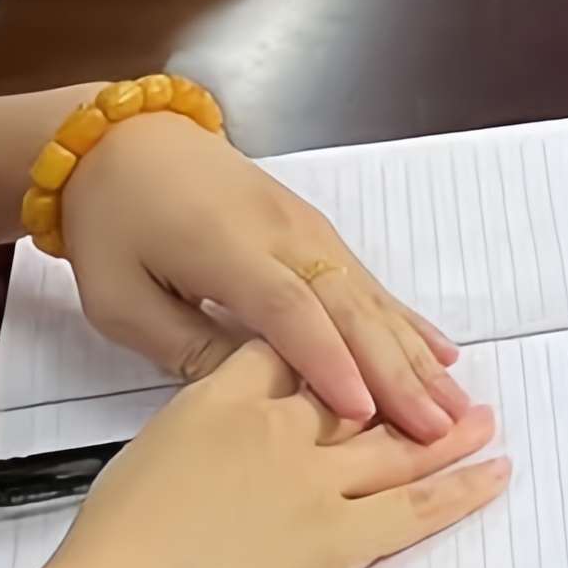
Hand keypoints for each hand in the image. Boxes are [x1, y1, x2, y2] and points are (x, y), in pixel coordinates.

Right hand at [46, 338, 507, 567]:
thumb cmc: (107, 555)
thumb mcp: (141, 464)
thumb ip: (190, 444)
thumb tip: (207, 455)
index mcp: (219, 403)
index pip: (287, 354)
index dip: (323, 353)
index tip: (348, 352)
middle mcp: (277, 430)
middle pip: (354, 393)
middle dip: (398, 386)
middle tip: (438, 381)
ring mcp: (315, 484)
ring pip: (399, 443)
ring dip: (447, 428)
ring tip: (483, 416)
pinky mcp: (339, 541)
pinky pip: (417, 509)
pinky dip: (464, 489)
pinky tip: (494, 472)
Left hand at [56, 110, 468, 437]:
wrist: (121, 140)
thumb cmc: (112, 220)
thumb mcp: (118, 297)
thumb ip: (181, 345)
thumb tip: (245, 393)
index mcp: (229, 251)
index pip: (289, 311)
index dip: (327, 363)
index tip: (362, 413)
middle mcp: (282, 236)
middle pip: (349, 307)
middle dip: (397, 370)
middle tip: (438, 427)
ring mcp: (306, 230)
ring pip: (370, 296)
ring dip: (416, 353)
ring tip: (455, 404)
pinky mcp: (314, 230)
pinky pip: (367, 281)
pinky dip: (407, 320)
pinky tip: (440, 350)